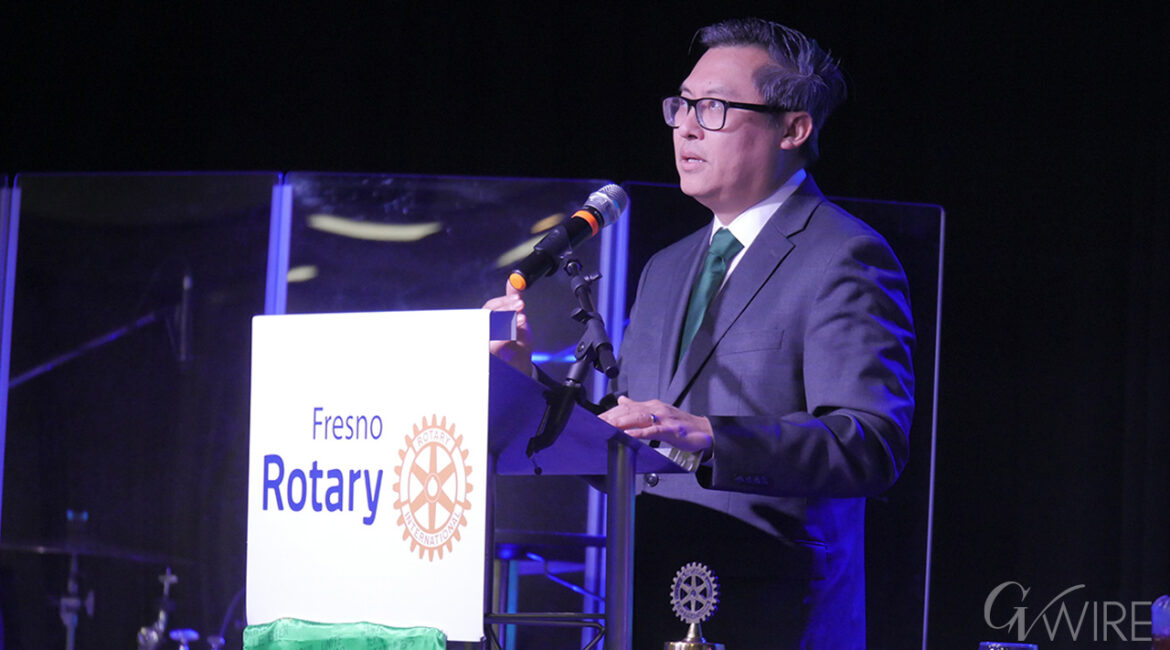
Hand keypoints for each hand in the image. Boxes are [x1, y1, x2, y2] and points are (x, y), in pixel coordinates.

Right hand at [482, 281, 532, 375]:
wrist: (521, 364)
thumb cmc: (517, 342)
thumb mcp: (519, 318)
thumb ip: (514, 300)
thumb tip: (514, 280)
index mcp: (490, 319)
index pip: (490, 307)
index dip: (504, 301)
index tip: (518, 298)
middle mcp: (485, 330)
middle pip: (488, 315)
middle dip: (506, 309)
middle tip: (521, 305)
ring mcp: (486, 342)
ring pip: (490, 328)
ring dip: (506, 321)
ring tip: (522, 318)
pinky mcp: (491, 355)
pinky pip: (493, 344)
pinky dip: (505, 336)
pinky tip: (518, 331)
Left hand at [599, 396, 713, 456]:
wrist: (704, 432)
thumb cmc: (681, 425)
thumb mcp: (658, 414)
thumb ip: (639, 407)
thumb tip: (621, 400)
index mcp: (652, 406)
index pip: (627, 407)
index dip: (611, 412)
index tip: (597, 418)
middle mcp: (657, 409)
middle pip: (630, 411)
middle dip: (612, 416)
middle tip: (597, 422)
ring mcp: (665, 419)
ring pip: (640, 418)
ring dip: (623, 422)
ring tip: (608, 426)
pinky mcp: (672, 430)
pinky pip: (653, 431)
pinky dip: (640, 432)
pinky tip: (630, 435)